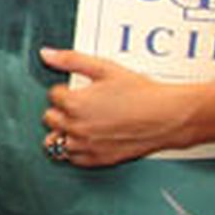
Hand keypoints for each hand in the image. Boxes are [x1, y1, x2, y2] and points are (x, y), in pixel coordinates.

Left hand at [39, 47, 193, 166]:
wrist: (168, 116)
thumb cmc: (141, 93)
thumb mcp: (105, 68)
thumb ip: (71, 60)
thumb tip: (47, 54)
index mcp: (74, 104)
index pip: (53, 95)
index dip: (66, 90)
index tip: (79, 90)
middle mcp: (76, 127)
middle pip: (50, 118)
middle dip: (61, 110)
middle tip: (81, 105)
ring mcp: (86, 146)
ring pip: (56, 141)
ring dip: (63, 131)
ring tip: (80, 123)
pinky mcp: (98, 159)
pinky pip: (73, 158)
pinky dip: (75, 149)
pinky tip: (87, 139)